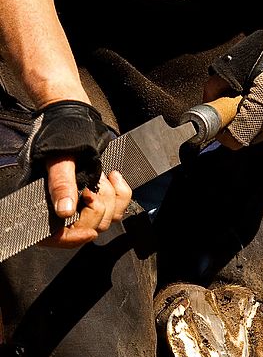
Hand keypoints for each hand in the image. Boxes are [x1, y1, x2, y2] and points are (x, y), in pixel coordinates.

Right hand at [18, 100, 130, 247]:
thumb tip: (64, 211)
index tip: (88, 230)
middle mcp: (65, 208)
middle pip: (87, 228)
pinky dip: (123, 193)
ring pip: (106, 219)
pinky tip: (115, 176)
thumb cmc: (60, 136)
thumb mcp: (59, 158)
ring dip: (110, 198)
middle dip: (97, 207)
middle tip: (93, 184)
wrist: (74, 118)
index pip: (56, 237)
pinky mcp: (101, 197)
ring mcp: (85, 204)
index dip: (72, 239)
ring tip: (103, 175)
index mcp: (46, 203)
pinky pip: (119, 208)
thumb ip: (61, 184)